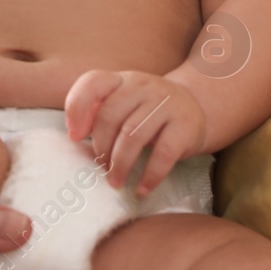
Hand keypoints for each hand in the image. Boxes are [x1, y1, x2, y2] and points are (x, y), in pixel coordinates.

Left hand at [64, 71, 206, 196]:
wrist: (196, 107)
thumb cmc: (148, 111)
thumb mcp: (124, 103)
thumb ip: (98, 111)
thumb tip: (75, 134)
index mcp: (122, 80)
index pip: (93, 82)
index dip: (77, 108)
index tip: (74, 136)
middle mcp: (143, 86)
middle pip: (110, 115)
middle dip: (100, 148)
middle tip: (100, 168)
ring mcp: (166, 103)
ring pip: (133, 136)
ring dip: (120, 165)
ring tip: (116, 182)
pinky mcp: (185, 125)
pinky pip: (163, 153)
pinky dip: (150, 175)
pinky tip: (142, 189)